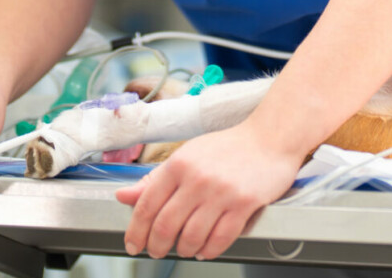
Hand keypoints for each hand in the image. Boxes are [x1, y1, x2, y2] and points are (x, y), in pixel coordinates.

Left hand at [114, 119, 308, 260]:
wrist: (269, 139)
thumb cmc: (227, 148)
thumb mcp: (186, 156)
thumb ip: (154, 179)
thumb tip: (123, 196)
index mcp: (178, 164)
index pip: (147, 204)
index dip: (135, 231)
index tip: (133, 244)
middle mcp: (197, 178)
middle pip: (166, 225)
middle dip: (157, 246)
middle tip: (156, 251)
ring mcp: (221, 192)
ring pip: (191, 236)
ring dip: (184, 250)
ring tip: (184, 249)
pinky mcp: (244, 204)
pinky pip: (220, 239)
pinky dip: (209, 250)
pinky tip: (205, 249)